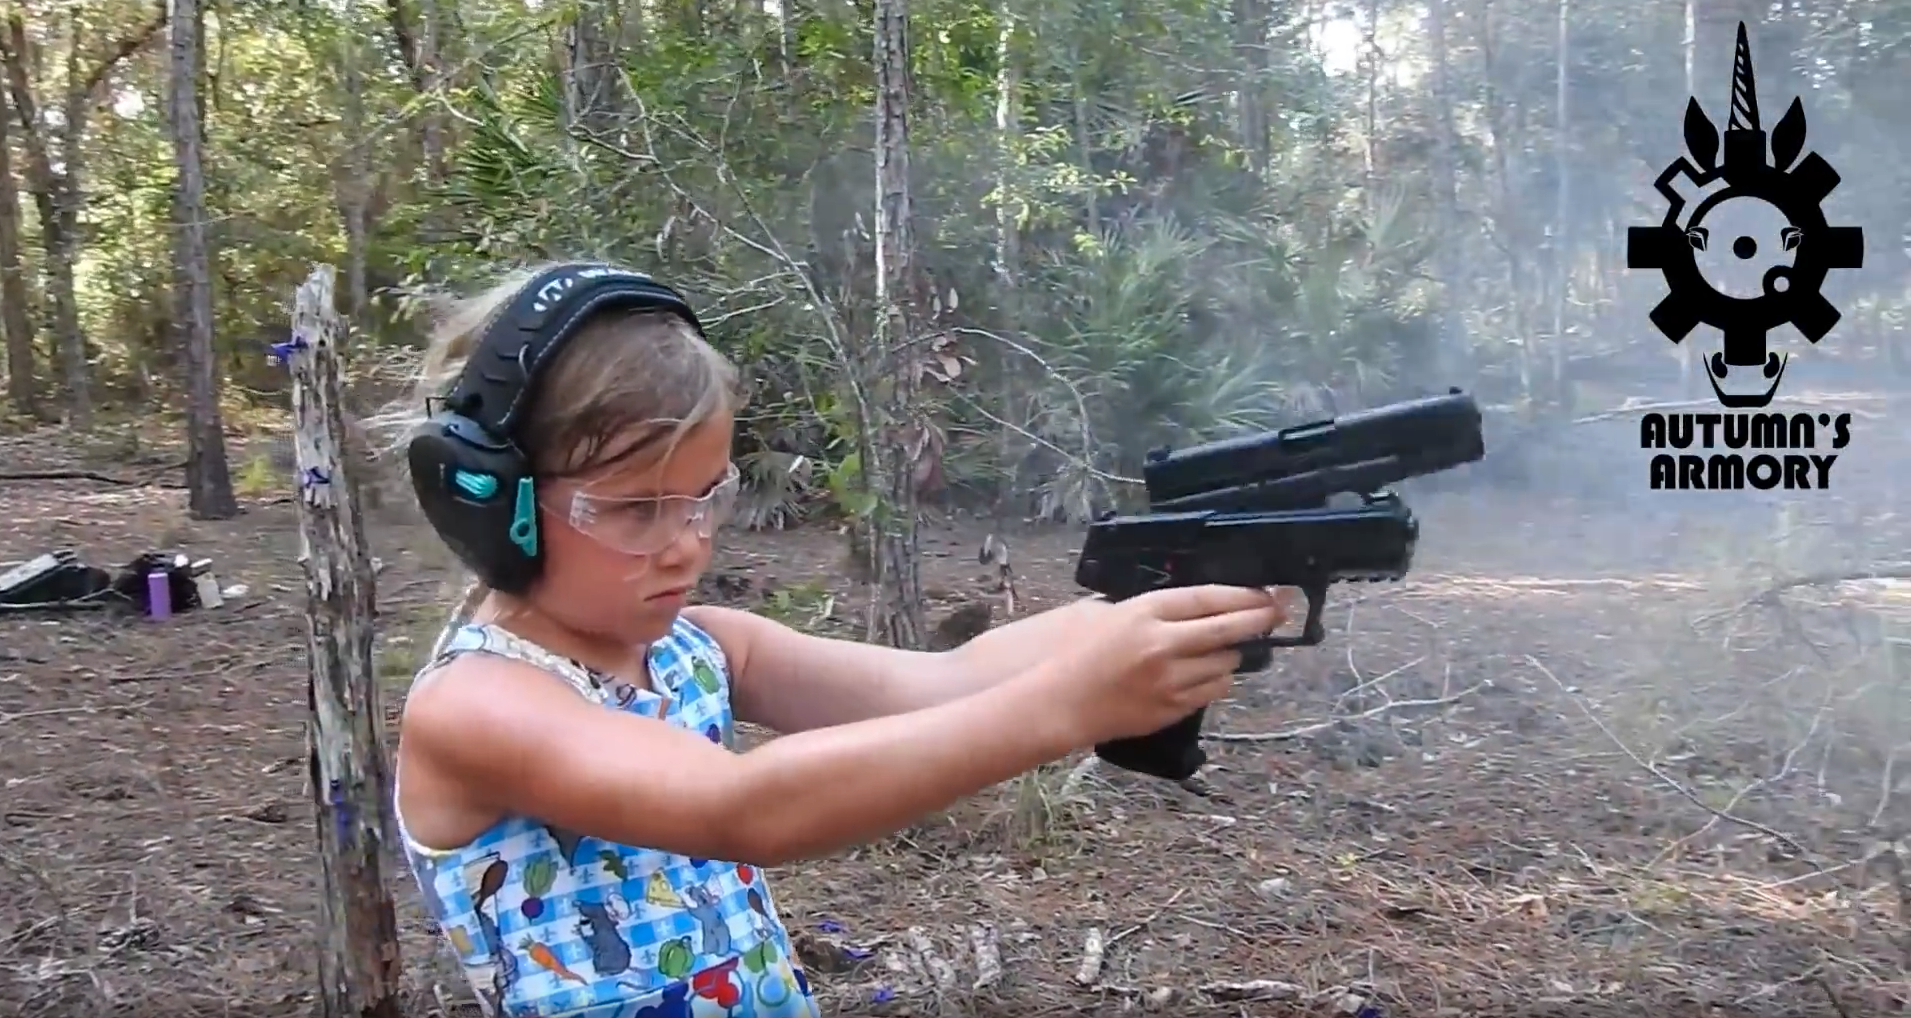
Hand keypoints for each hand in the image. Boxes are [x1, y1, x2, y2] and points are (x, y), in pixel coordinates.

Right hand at [1036, 585, 1289, 745]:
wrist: (1055, 704)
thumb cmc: (1071, 655)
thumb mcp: (1100, 614)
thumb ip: (1141, 609)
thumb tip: (1180, 608)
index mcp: (1144, 613)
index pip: (1208, 598)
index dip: (1243, 595)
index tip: (1266, 593)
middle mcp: (1163, 645)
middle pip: (1227, 629)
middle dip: (1259, 620)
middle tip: (1277, 613)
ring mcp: (1170, 680)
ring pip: (1225, 664)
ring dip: (1232, 654)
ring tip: (1228, 648)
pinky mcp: (1171, 709)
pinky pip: (1212, 692)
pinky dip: (1215, 680)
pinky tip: (1208, 674)